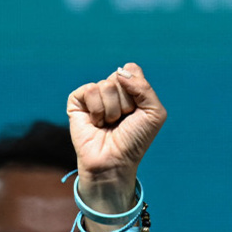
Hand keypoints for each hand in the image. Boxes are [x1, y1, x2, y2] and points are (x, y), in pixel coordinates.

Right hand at [66, 62, 165, 219]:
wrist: (115, 161)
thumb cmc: (135, 140)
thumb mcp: (154, 113)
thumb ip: (145, 88)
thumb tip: (120, 72)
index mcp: (129, 89)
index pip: (131, 70)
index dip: (137, 90)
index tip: (136, 111)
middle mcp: (111, 90)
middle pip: (119, 77)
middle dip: (125, 103)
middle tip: (122, 121)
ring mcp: (93, 95)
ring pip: (106, 85)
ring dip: (112, 110)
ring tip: (109, 124)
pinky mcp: (77, 101)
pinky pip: (90, 90)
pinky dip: (97, 110)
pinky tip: (96, 123)